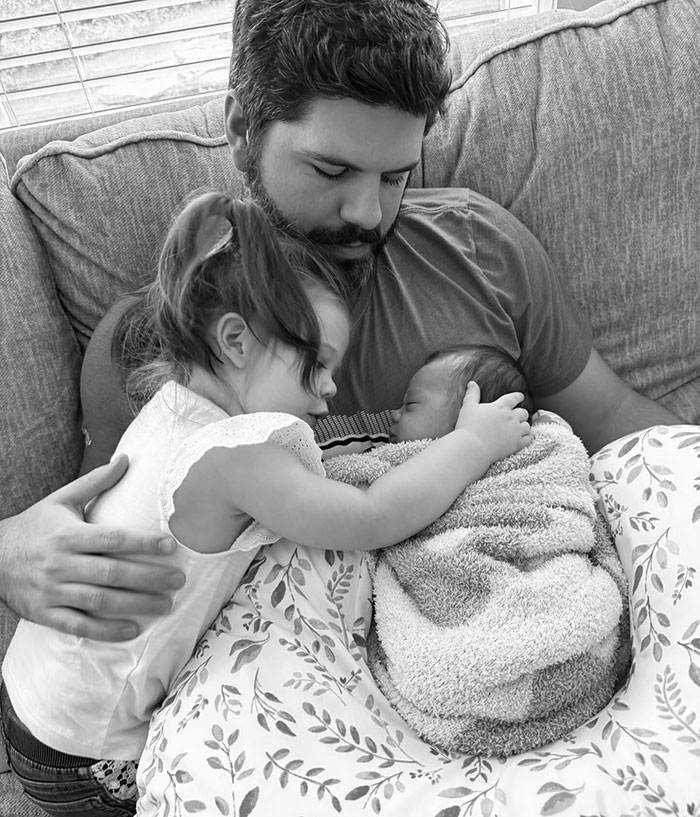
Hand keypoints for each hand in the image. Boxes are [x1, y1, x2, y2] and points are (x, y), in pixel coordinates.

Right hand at [0, 455, 183, 640]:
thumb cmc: (34, 526)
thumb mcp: (61, 500)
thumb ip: (96, 481)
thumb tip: (126, 459)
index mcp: (69, 535)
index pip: (113, 538)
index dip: (143, 542)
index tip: (171, 545)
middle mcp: (61, 563)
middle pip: (112, 572)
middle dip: (149, 577)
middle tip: (179, 580)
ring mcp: (52, 590)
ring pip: (99, 601)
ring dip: (135, 604)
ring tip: (165, 604)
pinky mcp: (45, 613)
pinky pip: (79, 625)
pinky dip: (106, 630)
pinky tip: (132, 630)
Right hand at [455, 382, 531, 462]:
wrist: (472, 447)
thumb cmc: (468, 426)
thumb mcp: (468, 406)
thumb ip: (472, 394)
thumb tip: (472, 383)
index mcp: (500, 406)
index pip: (514, 398)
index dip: (518, 397)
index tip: (520, 397)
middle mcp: (511, 417)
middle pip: (523, 412)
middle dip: (521, 413)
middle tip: (518, 416)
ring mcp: (515, 431)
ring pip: (527, 425)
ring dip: (524, 426)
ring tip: (520, 428)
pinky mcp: (516, 444)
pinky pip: (528, 439)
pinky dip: (528, 438)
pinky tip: (525, 438)